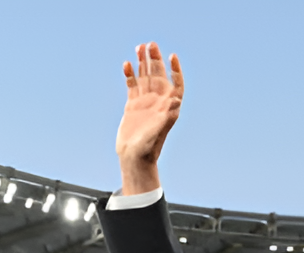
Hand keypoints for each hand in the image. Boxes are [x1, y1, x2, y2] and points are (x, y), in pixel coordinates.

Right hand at [116, 42, 183, 194]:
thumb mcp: (158, 131)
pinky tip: (126, 64)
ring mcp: (145, 103)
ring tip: (140, 47)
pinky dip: (130, 75)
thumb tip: (176, 99)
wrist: (134, 158)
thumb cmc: (148, 149)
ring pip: (145, 78)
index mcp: (168, 108)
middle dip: (156, 60)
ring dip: (143, 63)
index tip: (172, 56)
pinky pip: (132, 86)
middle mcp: (158, 103)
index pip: (176, 85)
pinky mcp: (133, 105)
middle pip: (159, 77)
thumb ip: (166, 116)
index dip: (176, 70)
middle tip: (151, 44)